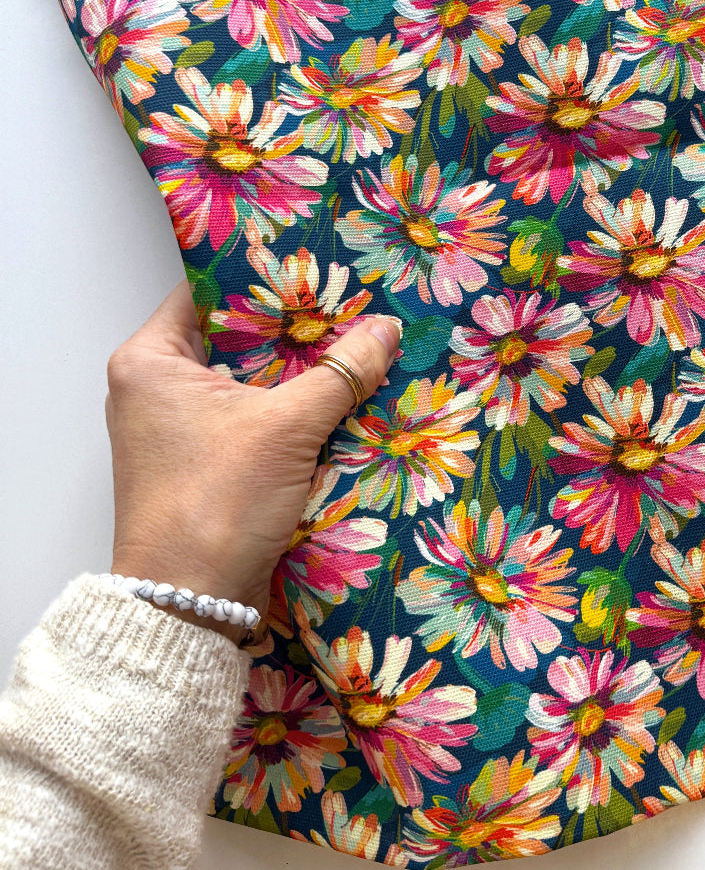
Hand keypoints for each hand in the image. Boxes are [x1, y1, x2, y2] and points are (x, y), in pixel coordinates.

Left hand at [105, 280, 401, 642]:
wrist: (190, 605)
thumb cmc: (216, 503)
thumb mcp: (287, 428)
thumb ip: (341, 372)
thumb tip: (388, 329)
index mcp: (151, 360)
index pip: (210, 291)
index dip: (266, 276)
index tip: (319, 264)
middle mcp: (156, 387)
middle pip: (237, 335)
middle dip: (296, 326)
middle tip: (352, 302)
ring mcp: (179, 427)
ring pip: (251, 378)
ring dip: (300, 370)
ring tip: (357, 341)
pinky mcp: (205, 460)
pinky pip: (255, 415)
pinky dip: (293, 408)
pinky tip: (343, 396)